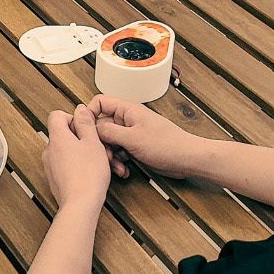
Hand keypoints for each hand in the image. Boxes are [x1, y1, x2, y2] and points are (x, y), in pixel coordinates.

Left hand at [42, 105, 111, 215]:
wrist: (80, 204)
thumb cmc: (88, 175)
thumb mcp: (93, 142)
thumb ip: (85, 123)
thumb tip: (79, 109)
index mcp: (57, 138)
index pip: (56, 115)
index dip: (72, 117)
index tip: (84, 126)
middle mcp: (49, 151)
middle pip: (61, 134)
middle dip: (79, 137)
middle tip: (94, 145)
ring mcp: (49, 166)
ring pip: (64, 151)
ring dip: (79, 152)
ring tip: (94, 160)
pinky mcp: (54, 179)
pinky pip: (63, 165)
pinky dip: (74, 165)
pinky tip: (88, 172)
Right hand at [88, 95, 210, 178]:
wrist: (187, 159)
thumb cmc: (168, 145)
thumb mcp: (133, 138)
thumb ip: (109, 131)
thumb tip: (91, 127)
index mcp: (127, 110)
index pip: (99, 102)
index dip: (89, 115)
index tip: (86, 131)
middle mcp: (127, 120)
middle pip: (101, 127)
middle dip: (101, 144)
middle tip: (105, 156)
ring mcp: (131, 134)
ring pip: (109, 142)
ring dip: (110, 157)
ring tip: (118, 167)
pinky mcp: (135, 147)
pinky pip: (118, 152)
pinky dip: (119, 162)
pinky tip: (124, 170)